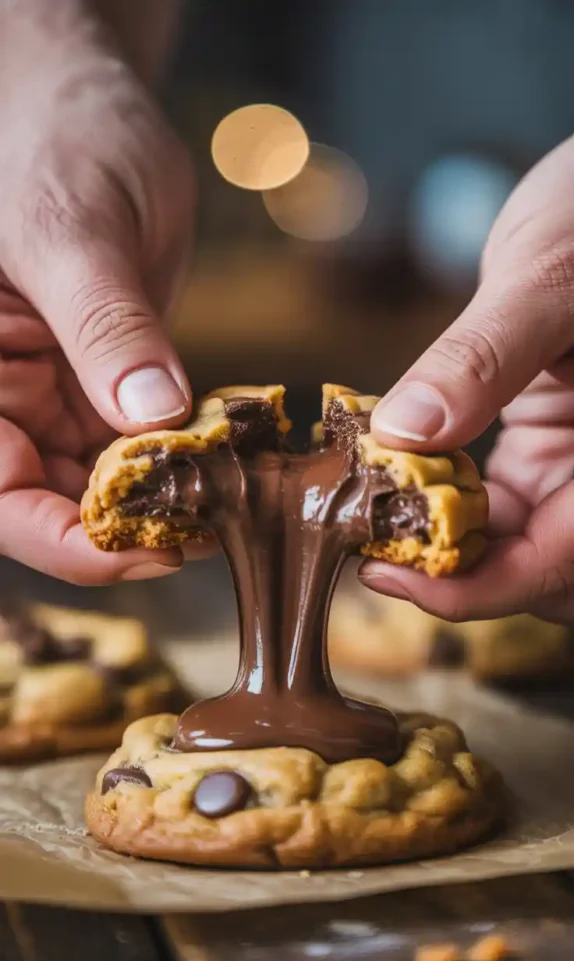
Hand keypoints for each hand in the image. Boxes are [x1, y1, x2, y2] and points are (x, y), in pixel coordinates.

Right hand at [0, 7, 195, 583]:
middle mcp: (5, 400)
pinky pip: (141, 444)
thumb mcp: (73, 230)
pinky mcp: (105, 383)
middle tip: (210, 531)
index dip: (68, 542)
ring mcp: (54, 396)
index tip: (148, 549)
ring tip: (230, 502)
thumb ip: (106, 327)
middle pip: (52, 506)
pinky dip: (182, 461)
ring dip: (163, 501)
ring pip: (103, 484)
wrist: (90, 109)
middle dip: (128, 530)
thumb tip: (152, 419)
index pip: (1, 495)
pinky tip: (227, 462)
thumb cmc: (54, 142)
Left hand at [362, 135, 573, 624]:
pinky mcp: (543, 459)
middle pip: (544, 578)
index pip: (562, 562)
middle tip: (371, 547)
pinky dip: (442, 506)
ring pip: (515, 552)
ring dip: (445, 547)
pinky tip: (393, 479)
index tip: (392, 576)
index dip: (481, 588)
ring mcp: (573, 473)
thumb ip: (484, 356)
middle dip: (462, 578)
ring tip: (373, 514)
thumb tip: (404, 431)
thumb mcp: (549, 276)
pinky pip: (495, 511)